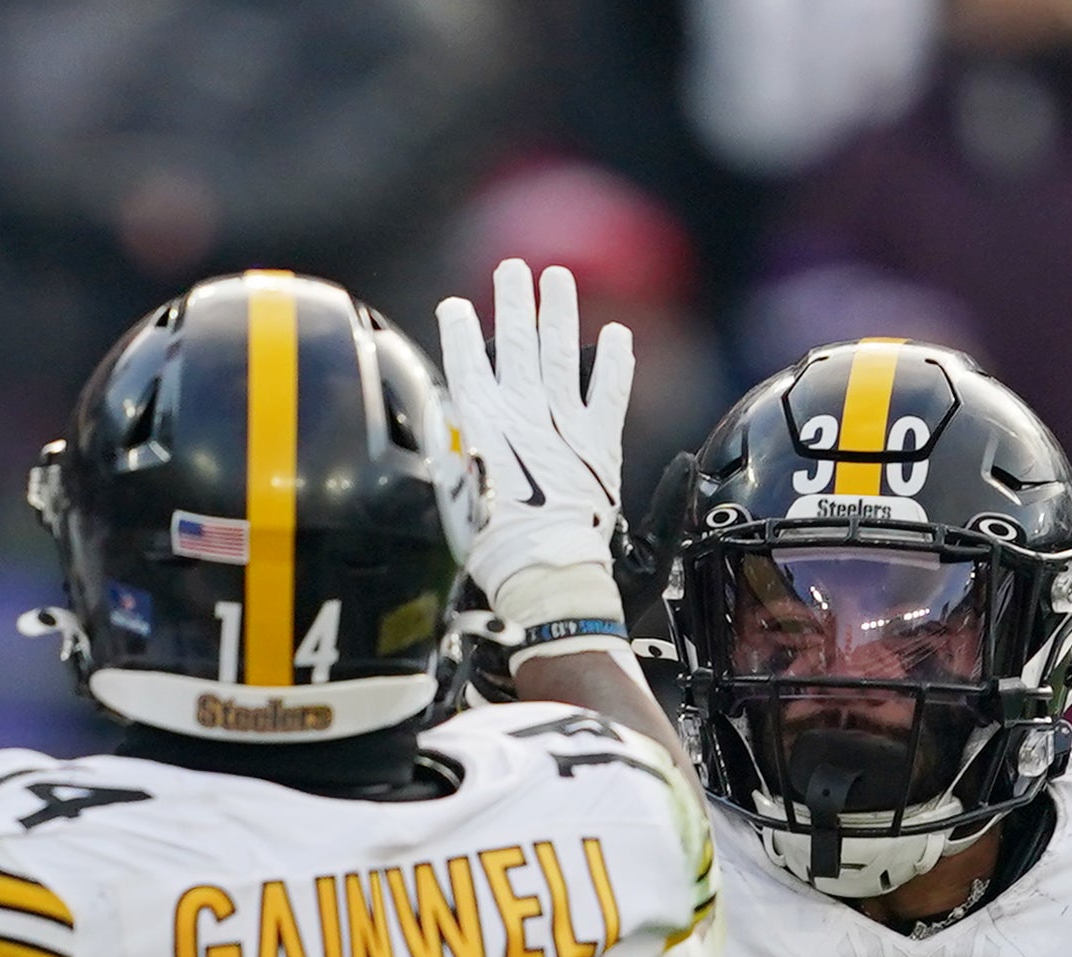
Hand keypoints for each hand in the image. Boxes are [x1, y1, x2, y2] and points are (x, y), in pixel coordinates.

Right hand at [434, 259, 634, 620]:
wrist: (545, 573)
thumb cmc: (494, 549)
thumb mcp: (456, 497)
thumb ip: (458, 454)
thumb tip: (454, 428)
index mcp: (481, 427)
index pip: (466, 365)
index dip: (460, 332)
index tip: (456, 306)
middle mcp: (523, 415)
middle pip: (516, 345)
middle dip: (514, 303)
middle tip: (513, 269)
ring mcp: (564, 425)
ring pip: (560, 355)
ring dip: (559, 314)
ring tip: (558, 278)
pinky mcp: (600, 444)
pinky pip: (609, 393)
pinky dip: (614, 363)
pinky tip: (617, 334)